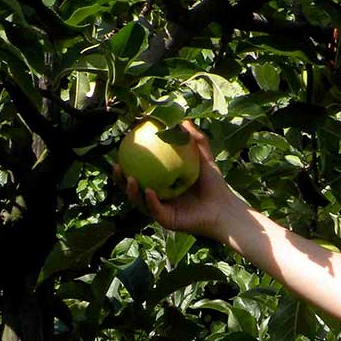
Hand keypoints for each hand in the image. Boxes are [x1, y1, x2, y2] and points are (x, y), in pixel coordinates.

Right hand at [114, 122, 243, 240]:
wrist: (225, 208)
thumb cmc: (214, 184)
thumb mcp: (204, 158)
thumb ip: (195, 140)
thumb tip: (183, 119)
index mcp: (161, 183)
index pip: (139, 172)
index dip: (127, 163)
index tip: (121, 149)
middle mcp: (157, 198)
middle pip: (132, 189)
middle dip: (120, 179)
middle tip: (116, 165)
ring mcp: (161, 210)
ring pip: (139, 202)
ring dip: (132, 191)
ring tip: (130, 179)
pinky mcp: (167, 221)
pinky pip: (156, 211)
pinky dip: (151, 201)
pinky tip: (149, 191)